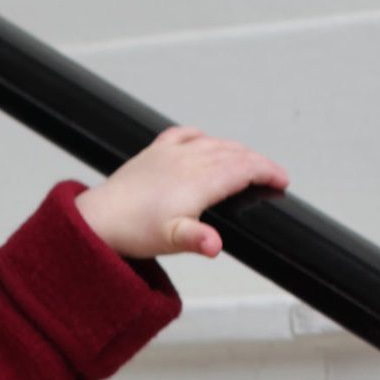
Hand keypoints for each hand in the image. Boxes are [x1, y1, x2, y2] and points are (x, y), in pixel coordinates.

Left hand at [74, 126, 289, 258]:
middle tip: (271, 176)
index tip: (282, 181)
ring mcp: (170, 153)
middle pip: (234, 153)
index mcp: (197, 181)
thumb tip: (215, 245)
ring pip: (214, 142)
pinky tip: (205, 141)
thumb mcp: (170, 240)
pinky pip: (184, 134)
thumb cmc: (132, 231)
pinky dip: (202, 136)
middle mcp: (187, 161)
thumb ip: (197, 239)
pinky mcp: (154, 151)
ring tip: (247, 162)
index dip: (268, 172)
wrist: (98, 219)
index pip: (244, 169)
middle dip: (258, 163)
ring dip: (236, 150)